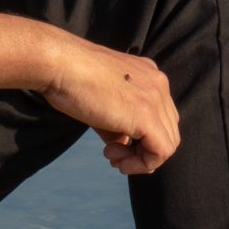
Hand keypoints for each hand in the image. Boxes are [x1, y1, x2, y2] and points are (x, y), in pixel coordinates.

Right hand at [41, 35, 180, 173]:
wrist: (59, 64)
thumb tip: (123, 144)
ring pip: (168, 144)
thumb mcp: (101, 102)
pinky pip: (161, 152)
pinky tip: (118, 161)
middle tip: (112, 155)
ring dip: (140, 160)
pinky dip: (142, 164)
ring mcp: (156, 98)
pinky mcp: (146, 115)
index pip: (161, 117)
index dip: (141, 139)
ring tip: (112, 156)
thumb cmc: (71, 78)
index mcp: (149, 76)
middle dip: (141, 151)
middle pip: (167, 131)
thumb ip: (117, 124)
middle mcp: (158, 84)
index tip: (113, 146)